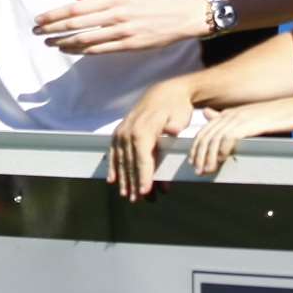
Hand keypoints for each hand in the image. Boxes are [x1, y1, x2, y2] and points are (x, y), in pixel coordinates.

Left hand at [33, 0, 210, 53]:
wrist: (181, 15)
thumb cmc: (150, 3)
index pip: (76, 7)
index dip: (54, 14)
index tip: (39, 18)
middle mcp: (115, 13)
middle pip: (77, 22)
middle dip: (53, 28)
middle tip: (36, 31)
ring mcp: (123, 30)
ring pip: (86, 38)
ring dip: (64, 42)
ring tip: (49, 43)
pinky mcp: (130, 45)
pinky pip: (101, 50)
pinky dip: (83, 51)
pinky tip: (70, 51)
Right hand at [108, 80, 196, 201]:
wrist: (166, 92)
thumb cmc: (176, 107)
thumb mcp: (180, 114)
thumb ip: (175, 124)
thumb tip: (173, 130)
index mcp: (143, 130)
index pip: (142, 159)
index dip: (143, 176)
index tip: (144, 191)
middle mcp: (129, 132)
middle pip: (131, 163)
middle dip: (133, 183)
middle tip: (136, 200)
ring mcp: (122, 132)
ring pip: (121, 160)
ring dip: (123, 179)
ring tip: (126, 195)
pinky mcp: (120, 132)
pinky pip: (114, 152)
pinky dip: (113, 167)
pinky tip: (112, 180)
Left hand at [188, 99, 292, 175]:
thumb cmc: (278, 117)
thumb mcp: (251, 119)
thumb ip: (231, 122)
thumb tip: (208, 116)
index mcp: (229, 114)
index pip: (205, 131)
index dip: (196, 148)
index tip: (193, 163)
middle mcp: (231, 114)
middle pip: (206, 136)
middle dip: (198, 155)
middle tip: (197, 171)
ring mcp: (240, 117)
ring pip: (214, 138)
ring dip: (208, 156)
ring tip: (206, 170)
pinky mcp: (250, 122)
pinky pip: (229, 137)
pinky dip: (222, 150)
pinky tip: (220, 160)